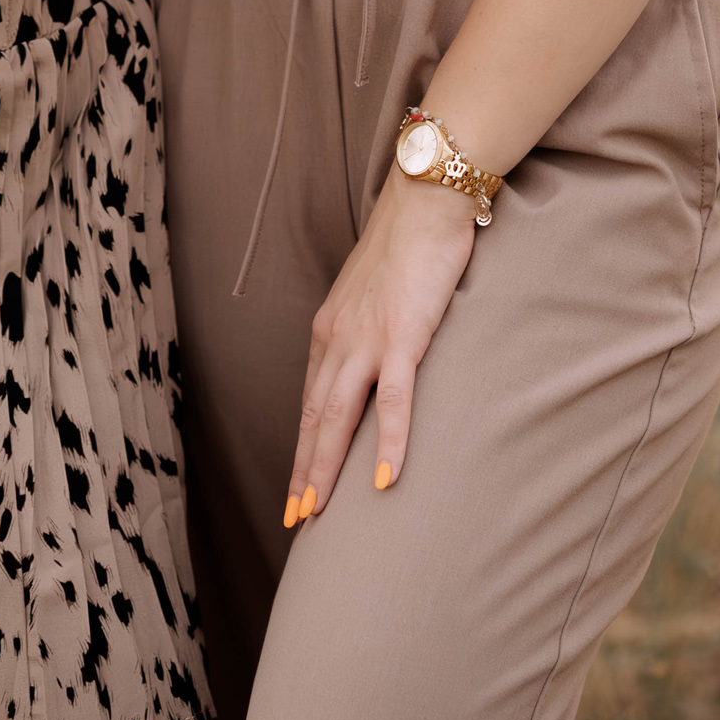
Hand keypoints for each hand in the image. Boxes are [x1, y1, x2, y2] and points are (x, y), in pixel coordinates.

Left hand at [284, 171, 475, 520]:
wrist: (425, 199)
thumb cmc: (407, 243)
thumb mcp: (376, 291)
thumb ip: (369, 326)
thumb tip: (376, 355)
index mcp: (330, 329)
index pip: (311, 400)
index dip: (304, 447)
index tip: (297, 487)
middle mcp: (338, 338)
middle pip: (315, 417)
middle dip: (303, 471)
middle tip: (295, 519)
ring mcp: (368, 339)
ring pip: (339, 416)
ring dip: (326, 468)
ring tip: (317, 513)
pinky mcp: (404, 335)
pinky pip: (393, 400)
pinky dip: (388, 441)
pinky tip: (383, 479)